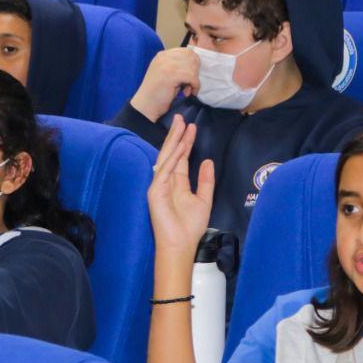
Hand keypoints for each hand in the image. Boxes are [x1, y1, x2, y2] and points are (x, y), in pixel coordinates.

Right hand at [131, 48, 199, 121]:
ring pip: (193, 67)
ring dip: (194, 80)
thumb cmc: (157, 93)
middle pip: (192, 57)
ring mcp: (167, 65)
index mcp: (163, 55)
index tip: (191, 76)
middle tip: (190, 84)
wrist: (145, 106)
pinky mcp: (171, 75)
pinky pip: (192, 77)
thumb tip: (196, 64)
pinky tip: (187, 93)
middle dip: (195, 71)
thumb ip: (178, 66)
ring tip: (187, 90)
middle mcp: (164, 57)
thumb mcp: (167, 74)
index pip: (187, 51)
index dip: (194, 64)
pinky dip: (194, 86)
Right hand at [148, 115, 213, 257]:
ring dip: (173, 141)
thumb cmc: (190, 227)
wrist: (181, 244)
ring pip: (166, 157)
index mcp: (176, 183)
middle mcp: (166, 181)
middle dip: (177, 135)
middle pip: (171, 153)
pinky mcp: (155, 191)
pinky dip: (172, 158)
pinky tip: (179, 146)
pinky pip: (164, 170)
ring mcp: (159, 185)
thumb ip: (206, 181)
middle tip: (182, 118)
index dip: (186, 142)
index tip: (192, 127)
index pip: (181, 158)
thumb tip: (208, 161)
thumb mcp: (204, 200)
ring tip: (180, 125)